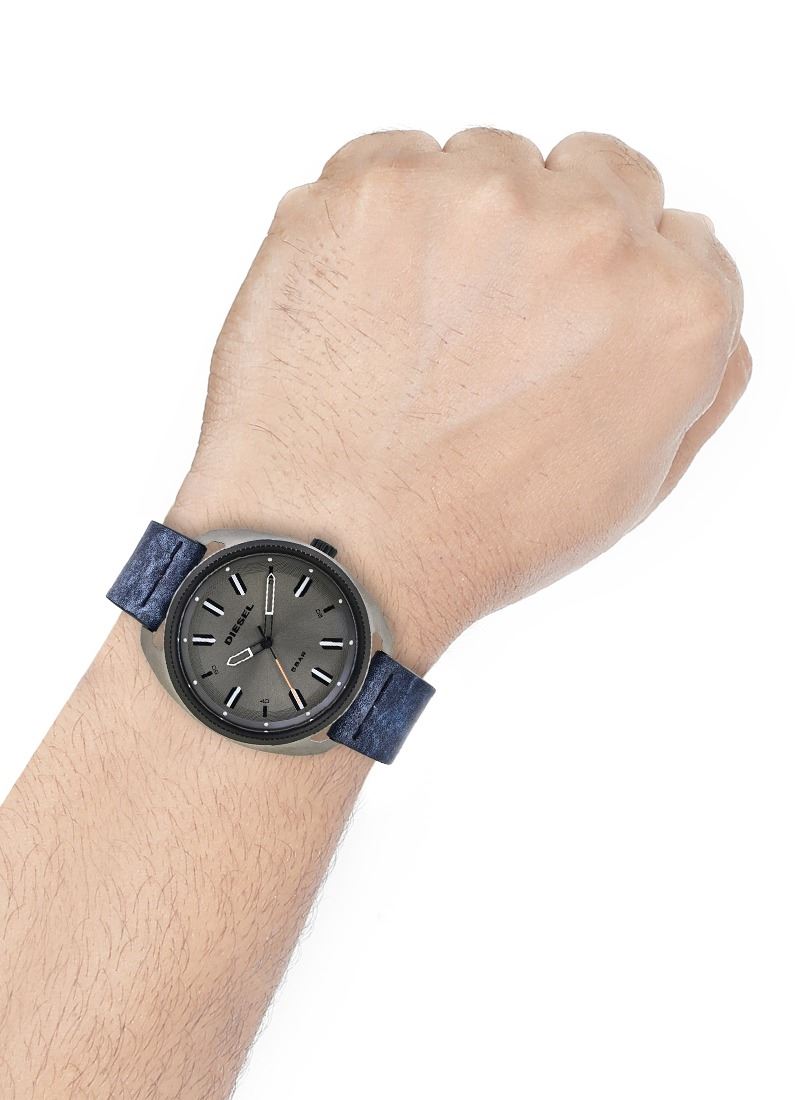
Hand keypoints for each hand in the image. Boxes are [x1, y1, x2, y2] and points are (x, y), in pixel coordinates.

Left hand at [169, 129, 748, 671]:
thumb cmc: (477, 530)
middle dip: (550, 232)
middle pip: (591, 171)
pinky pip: (396, 160)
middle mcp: (590, 234)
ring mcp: (479, 199)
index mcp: (674, 306)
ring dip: (465, 222)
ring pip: (489, 160)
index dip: (610, 272)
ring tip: (418, 327)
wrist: (337, 548)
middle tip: (489, 319)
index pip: (667, 225)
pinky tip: (367, 302)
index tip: (562, 311)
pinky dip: (383, 217)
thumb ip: (695, 365)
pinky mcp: (376, 187)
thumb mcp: (633, 478)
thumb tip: (686, 278)